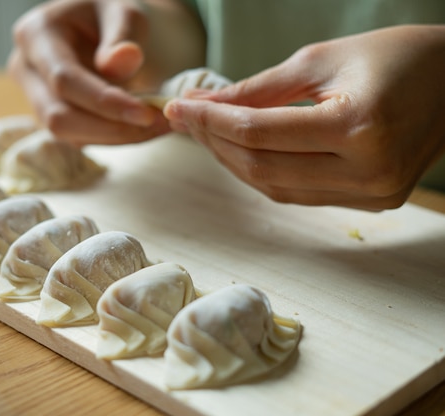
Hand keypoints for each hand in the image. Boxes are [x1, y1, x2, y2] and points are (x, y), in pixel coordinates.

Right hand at [8, 0, 203, 145]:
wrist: (107, 28)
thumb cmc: (112, 14)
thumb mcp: (123, 9)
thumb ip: (123, 33)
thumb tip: (121, 63)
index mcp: (35, 34)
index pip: (64, 79)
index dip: (104, 102)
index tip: (146, 113)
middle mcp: (26, 69)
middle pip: (58, 116)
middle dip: (110, 128)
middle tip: (158, 123)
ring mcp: (35, 97)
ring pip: (69, 135)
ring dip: (117, 137)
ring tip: (158, 125)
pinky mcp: (52, 117)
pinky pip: (81, 139)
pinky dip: (116, 137)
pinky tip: (144, 128)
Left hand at [164, 25, 444, 209]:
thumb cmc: (392, 57)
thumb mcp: (320, 61)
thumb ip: (258, 89)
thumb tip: (203, 104)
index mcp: (359, 127)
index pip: (259, 132)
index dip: (210, 121)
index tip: (179, 108)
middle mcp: (368, 171)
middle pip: (262, 168)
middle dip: (215, 144)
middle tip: (187, 120)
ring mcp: (373, 194)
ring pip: (276, 188)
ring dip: (234, 162)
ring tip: (208, 135)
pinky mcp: (373, 202)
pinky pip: (300, 195)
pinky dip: (264, 175)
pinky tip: (243, 152)